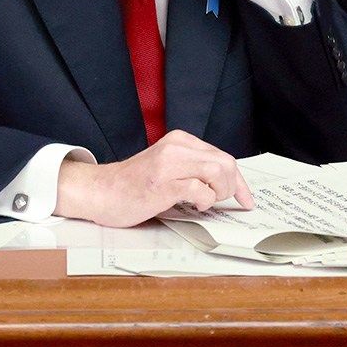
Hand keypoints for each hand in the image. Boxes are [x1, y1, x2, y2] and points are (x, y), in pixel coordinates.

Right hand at [54, 129, 254, 227]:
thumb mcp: (168, 167)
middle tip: (218, 201)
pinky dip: (204, 201)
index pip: (223, 156)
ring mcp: (170, 163)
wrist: (100, 191)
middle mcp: (177, 146)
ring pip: (217, 171)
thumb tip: (225, 184)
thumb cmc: (133, 185)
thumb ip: (192, 168)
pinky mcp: (163, 182)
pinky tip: (193, 205)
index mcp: (180, 140)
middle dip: (231, 187)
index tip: (246, 199)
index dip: (239, 181)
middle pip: (225, 162)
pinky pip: (199, 189)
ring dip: (219, 192)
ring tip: (205, 202)